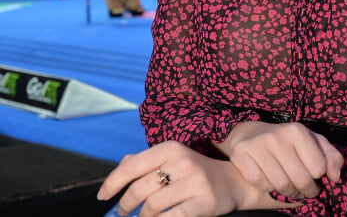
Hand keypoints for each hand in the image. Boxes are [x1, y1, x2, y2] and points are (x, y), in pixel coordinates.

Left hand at [97, 141, 247, 216]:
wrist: (233, 181)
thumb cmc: (195, 171)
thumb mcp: (173, 159)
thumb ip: (146, 160)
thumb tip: (120, 166)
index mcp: (171, 148)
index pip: (132, 165)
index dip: (112, 182)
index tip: (103, 196)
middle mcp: (182, 161)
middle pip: (139, 189)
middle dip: (125, 205)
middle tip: (123, 213)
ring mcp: (194, 181)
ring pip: (152, 206)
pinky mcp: (204, 201)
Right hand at [220, 121, 343, 199]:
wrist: (251, 133)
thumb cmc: (288, 142)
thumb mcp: (312, 142)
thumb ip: (331, 156)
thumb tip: (336, 177)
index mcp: (297, 130)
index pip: (318, 168)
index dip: (318, 177)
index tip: (313, 176)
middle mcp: (278, 135)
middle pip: (300, 179)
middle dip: (305, 190)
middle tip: (303, 189)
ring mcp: (258, 144)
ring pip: (281, 185)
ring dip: (287, 192)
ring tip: (289, 187)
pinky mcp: (241, 153)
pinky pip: (260, 183)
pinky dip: (266, 187)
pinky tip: (269, 179)